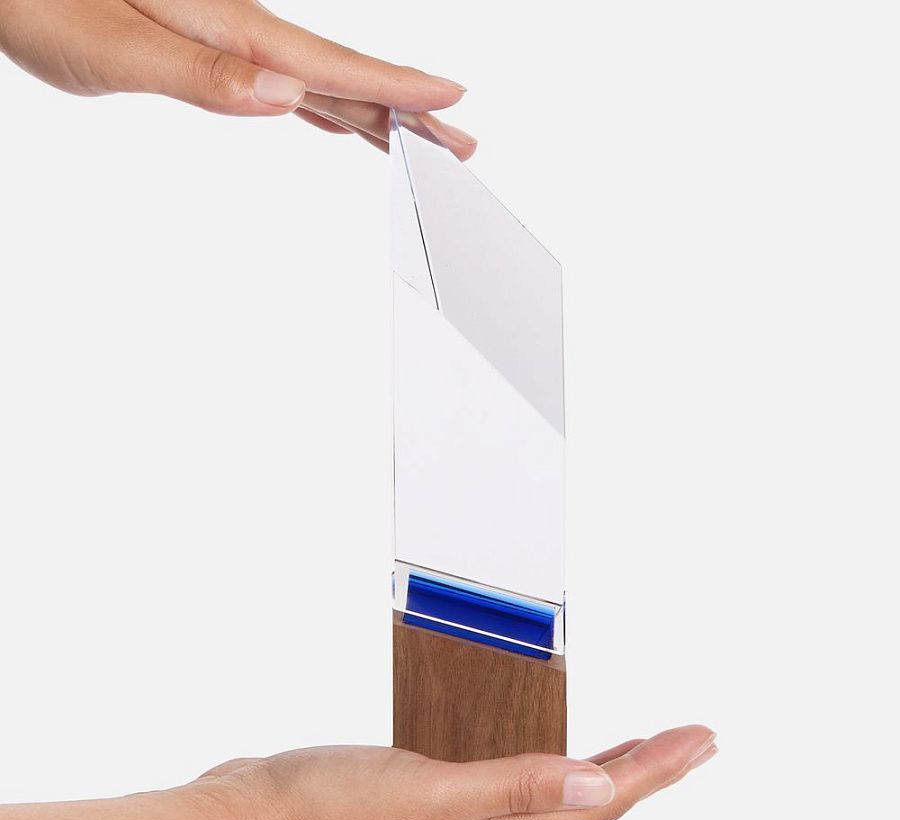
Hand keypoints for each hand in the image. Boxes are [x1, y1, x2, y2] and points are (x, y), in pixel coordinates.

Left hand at [0, 0, 475, 157]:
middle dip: (409, 111)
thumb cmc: (39, 0)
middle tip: (463, 141)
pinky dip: (324, 102)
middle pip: (346, 75)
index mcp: (233, 28)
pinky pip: (289, 80)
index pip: (334, 63)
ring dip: (376, 111)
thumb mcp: (115, 48)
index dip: (400, 86)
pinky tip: (335, 115)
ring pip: (323, 79)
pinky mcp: (214, 48)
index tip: (456, 100)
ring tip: (419, 137)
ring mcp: (233, 38)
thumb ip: (204, 75)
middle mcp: (244, 31)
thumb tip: (288, 96)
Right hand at [0, 724, 716, 819]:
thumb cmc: (326, 812)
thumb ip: (515, 790)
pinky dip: (537, 749)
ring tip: (633, 742)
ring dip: (598, 761)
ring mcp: (456, 809)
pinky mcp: (429, 786)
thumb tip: (603, 788)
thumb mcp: (427, 797)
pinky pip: (505, 767)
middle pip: (588, 797)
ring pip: (550, 784)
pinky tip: (531, 735)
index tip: (703, 738)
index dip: (658, 770)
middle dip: (646, 767)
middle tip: (689, 738)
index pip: (601, 802)